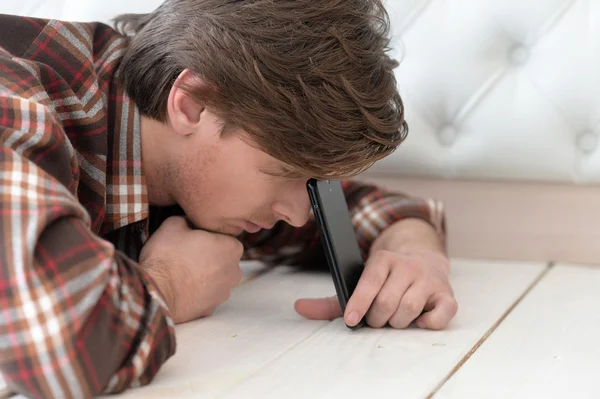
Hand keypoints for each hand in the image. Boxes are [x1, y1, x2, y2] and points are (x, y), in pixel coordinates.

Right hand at [139, 216, 243, 322]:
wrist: (156, 292)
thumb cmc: (167, 256)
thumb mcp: (174, 224)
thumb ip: (189, 219)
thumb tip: (190, 222)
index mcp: (232, 247)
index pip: (223, 236)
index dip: (205, 235)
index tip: (190, 238)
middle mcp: (234, 271)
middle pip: (222, 257)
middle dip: (207, 255)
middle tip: (184, 254)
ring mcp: (224, 292)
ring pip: (215, 277)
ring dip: (202, 273)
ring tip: (180, 271)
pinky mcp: (211, 308)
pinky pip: (206, 294)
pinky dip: (196, 290)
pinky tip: (181, 286)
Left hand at [295, 220, 456, 329]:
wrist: (424, 260)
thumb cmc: (387, 279)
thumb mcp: (360, 284)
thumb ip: (331, 300)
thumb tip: (299, 308)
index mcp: (383, 259)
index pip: (369, 283)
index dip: (359, 304)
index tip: (352, 320)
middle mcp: (407, 266)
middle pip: (387, 303)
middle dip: (378, 318)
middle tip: (378, 318)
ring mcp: (428, 279)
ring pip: (409, 310)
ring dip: (398, 322)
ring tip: (395, 317)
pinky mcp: (446, 294)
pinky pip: (440, 315)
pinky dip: (428, 323)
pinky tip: (419, 320)